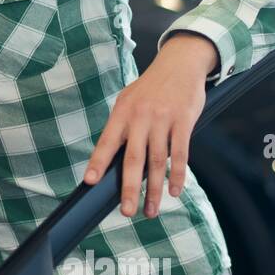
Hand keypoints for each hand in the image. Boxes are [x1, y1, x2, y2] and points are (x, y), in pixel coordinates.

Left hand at [82, 33, 217, 217]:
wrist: (179, 64)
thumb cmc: (150, 88)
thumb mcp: (128, 100)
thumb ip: (121, 127)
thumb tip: (111, 159)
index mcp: (122, 113)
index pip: (107, 142)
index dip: (98, 163)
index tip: (90, 182)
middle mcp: (141, 117)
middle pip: (133, 158)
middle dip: (129, 188)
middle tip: (126, 211)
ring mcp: (163, 120)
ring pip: (158, 161)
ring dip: (155, 189)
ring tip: (151, 210)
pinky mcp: (183, 121)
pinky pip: (180, 153)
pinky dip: (177, 175)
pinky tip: (174, 191)